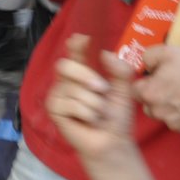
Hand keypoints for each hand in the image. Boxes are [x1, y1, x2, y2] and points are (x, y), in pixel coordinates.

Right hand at [47, 35, 142, 166]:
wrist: (113, 140)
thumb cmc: (116, 115)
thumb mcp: (125, 90)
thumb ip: (120, 70)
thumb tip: (105, 53)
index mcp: (83, 71)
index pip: (75, 52)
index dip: (76, 44)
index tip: (82, 39)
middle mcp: (67, 80)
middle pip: (65, 65)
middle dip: (85, 76)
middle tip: (102, 89)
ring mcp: (58, 94)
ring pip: (73, 89)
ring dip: (94, 103)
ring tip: (100, 113)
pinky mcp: (54, 109)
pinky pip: (71, 105)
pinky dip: (87, 113)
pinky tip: (90, 120)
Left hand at [132, 45, 179, 134]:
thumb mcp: (166, 52)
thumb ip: (146, 58)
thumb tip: (144, 67)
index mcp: (149, 93)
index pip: (135, 91)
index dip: (145, 84)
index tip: (155, 80)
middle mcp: (159, 112)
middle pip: (148, 106)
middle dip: (156, 98)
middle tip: (172, 88)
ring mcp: (174, 123)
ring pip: (164, 116)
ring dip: (169, 109)